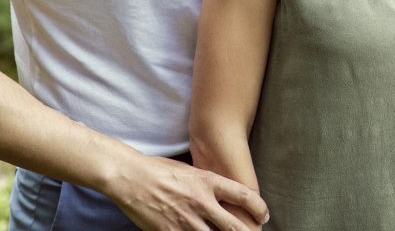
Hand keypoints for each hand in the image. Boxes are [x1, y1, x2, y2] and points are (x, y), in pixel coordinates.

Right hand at [113, 155, 267, 230]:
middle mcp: (201, 202)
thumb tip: (224, 195)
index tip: (264, 215)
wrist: (131, 177)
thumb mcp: (190, 170)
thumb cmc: (159, 170)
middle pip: (235, 226)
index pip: (243, 195)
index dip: (258, 208)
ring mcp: (186, 220)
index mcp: (207, 182)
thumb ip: (208, 184)